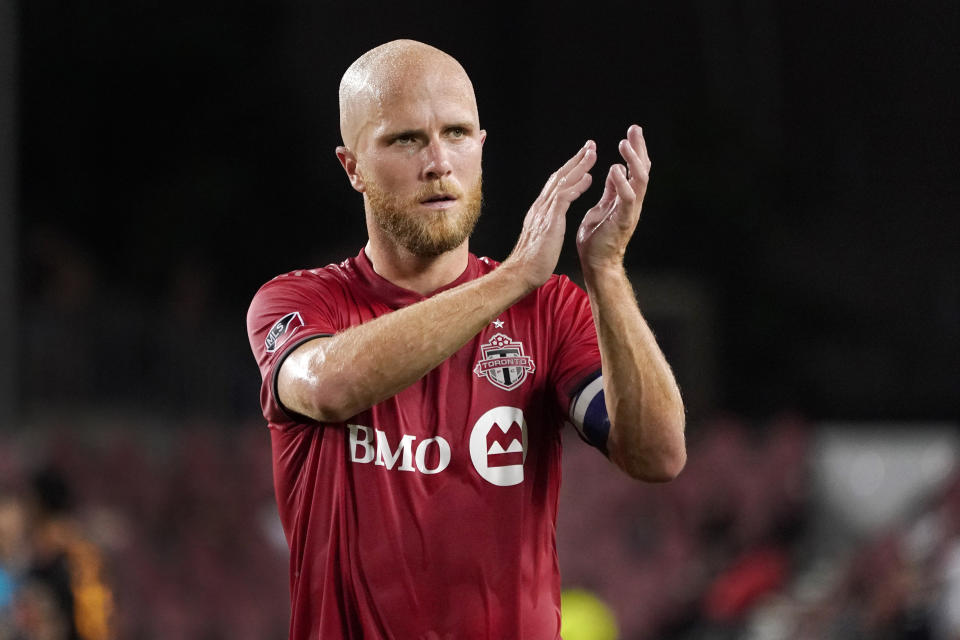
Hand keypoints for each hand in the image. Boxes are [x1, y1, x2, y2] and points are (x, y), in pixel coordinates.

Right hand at [503, 140, 595, 289]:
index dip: (569, 170)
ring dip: (579, 167)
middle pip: (559, 176)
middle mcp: (540, 206)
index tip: (582, 160)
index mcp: (540, 210)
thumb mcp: (542, 236)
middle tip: (590, 146)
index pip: (555, 184)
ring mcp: (544, 212)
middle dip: (576, 160)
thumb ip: (546, 224)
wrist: (522, 273)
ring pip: (562, 182)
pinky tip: (589, 178)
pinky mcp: (549, 220)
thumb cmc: (532, 261)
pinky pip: (564, 197)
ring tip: (593, 154)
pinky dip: (576, 186)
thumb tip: (551, 221)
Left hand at [576, 125, 650, 271]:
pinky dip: (622, 183)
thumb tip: (616, 170)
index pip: (634, 169)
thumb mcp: (603, 207)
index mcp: (625, 198)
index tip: (631, 132)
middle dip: (639, 148)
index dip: (634, 150)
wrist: (596, 264)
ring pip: (639, 181)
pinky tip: (615, 169)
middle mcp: (632, 202)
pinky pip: (627, 198)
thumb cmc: (597, 239)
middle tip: (634, 129)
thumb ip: (611, 190)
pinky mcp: (623, 220)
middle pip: (642, 170)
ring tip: (624, 144)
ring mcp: (630, 211)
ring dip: (633, 161)